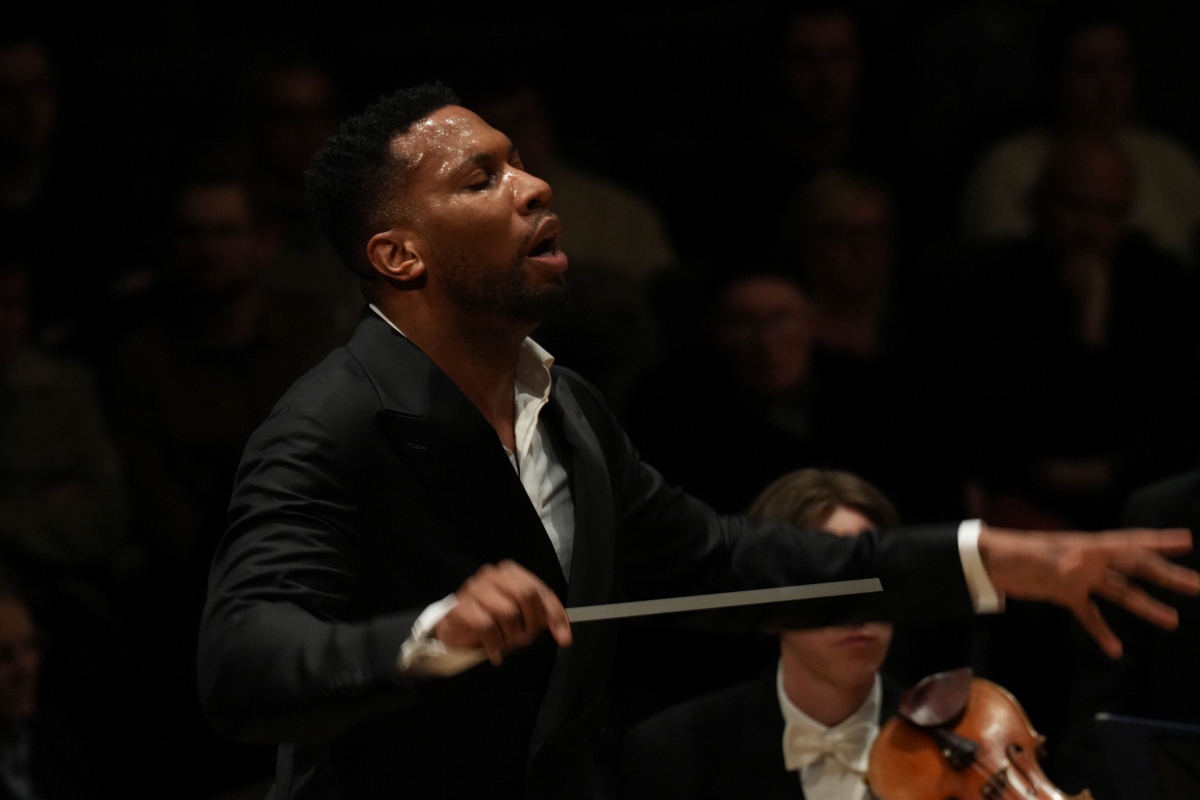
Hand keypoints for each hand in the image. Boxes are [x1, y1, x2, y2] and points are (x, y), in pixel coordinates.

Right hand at [434, 560, 571, 665]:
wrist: (457, 627)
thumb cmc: (494, 619)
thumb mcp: (524, 617)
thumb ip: (545, 618)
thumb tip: (564, 637)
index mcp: (511, 572)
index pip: (541, 590)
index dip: (554, 615)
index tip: (563, 637)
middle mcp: (493, 575)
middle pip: (526, 594)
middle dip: (531, 622)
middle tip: (524, 638)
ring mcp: (474, 588)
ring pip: (507, 612)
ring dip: (511, 636)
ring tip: (506, 643)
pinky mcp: (460, 607)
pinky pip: (486, 626)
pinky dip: (495, 644)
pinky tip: (495, 652)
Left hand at [978, 526, 1198, 657]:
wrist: (986, 563)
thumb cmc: (1011, 553)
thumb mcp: (1037, 558)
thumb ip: (1059, 562)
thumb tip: (1080, 566)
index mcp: (1088, 546)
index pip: (1130, 544)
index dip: (1160, 542)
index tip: (1187, 541)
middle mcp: (1089, 561)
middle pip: (1135, 569)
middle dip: (1166, 576)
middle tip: (1195, 586)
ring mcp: (1079, 578)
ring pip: (1120, 593)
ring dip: (1145, 606)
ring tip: (1172, 621)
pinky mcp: (1064, 593)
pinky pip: (1090, 614)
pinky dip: (1102, 631)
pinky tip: (1115, 649)